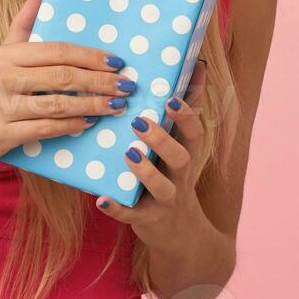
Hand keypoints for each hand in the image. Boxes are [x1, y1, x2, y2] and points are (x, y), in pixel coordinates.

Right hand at [0, 0, 134, 170]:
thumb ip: (22, 26)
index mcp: (4, 55)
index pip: (56, 50)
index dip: (90, 56)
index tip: (117, 62)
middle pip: (61, 76)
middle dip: (99, 81)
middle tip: (126, 86)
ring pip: (57, 104)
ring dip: (92, 105)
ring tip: (115, 106)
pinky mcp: (0, 134)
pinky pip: (45, 128)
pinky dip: (71, 125)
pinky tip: (89, 123)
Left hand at [91, 66, 209, 245]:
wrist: (179, 234)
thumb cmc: (172, 176)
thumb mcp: (181, 146)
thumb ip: (183, 111)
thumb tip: (197, 64)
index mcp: (186, 155)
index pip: (194, 133)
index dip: (186, 116)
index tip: (170, 98)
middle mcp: (180, 177)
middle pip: (181, 158)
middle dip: (162, 140)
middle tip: (140, 122)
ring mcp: (165, 201)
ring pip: (161, 188)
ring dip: (145, 172)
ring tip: (128, 154)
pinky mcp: (147, 220)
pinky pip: (133, 216)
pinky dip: (118, 208)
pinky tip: (101, 200)